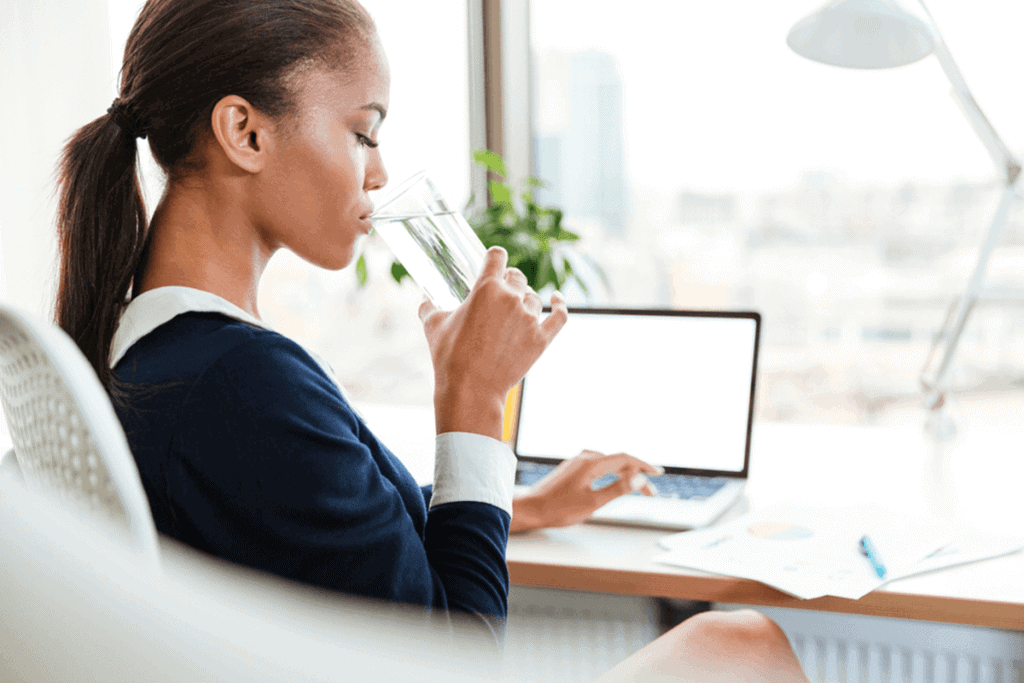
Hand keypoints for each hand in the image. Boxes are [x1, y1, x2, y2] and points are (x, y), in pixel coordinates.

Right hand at [419, 246, 568, 439]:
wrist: (470, 389)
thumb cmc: (449, 357)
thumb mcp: (433, 326)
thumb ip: (428, 307)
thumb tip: (424, 299)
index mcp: (486, 288)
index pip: (497, 256)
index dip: (495, 257)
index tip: (494, 262)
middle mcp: (511, 298)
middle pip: (517, 276)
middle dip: (509, 280)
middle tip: (501, 291)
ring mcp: (529, 318)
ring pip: (534, 297)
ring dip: (525, 299)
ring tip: (514, 311)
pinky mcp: (541, 339)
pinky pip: (559, 316)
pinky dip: (560, 305)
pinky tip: (557, 298)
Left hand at [510, 450, 663, 532]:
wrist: (532, 508)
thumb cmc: (559, 508)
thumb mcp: (593, 503)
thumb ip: (617, 489)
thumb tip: (638, 478)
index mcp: (592, 463)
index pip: (625, 459)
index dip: (644, 465)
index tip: (658, 474)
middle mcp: (585, 457)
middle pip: (618, 461)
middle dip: (636, 475)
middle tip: (650, 492)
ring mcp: (577, 461)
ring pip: (608, 463)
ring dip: (624, 474)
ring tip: (636, 487)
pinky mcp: (572, 467)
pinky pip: (598, 465)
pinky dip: (611, 472)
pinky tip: (614, 480)